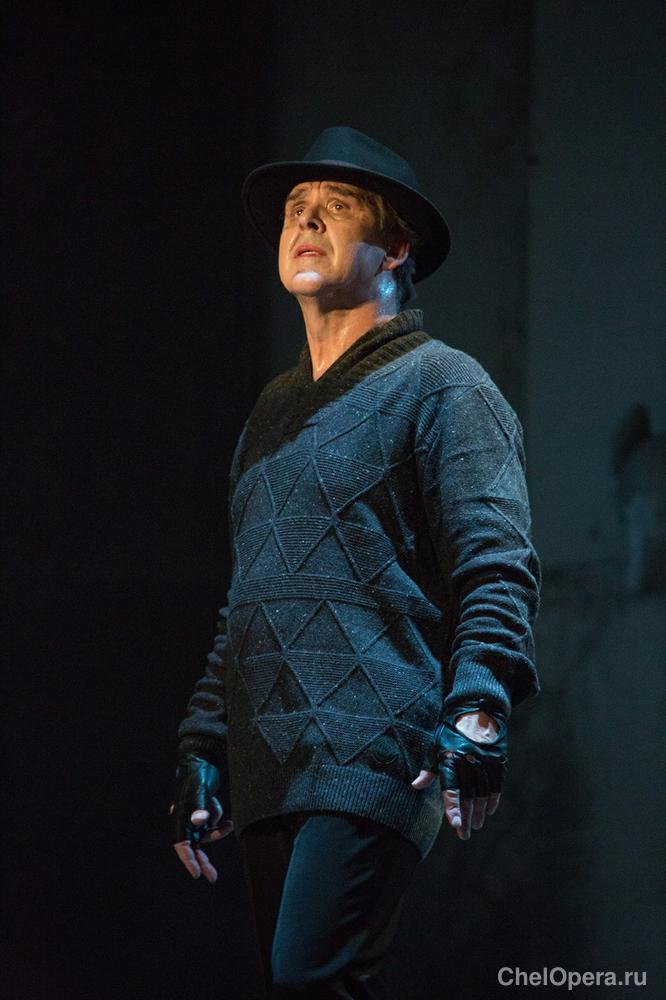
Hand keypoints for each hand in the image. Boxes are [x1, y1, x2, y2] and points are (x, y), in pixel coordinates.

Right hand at [170, 753, 233, 882]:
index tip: (196, 873)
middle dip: (203, 861)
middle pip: (194, 846)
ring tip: (229, 825)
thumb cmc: (197, 775)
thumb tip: (199, 822)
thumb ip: (199, 808)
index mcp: (180, 817)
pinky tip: (219, 806)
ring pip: (207, 835)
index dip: (188, 860)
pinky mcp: (204, 812)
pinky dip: (219, 820)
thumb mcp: (199, 791)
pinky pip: (213, 823)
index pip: (182, 845)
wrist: (203, 760)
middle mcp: (186, 820)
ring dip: (218, 833)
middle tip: (212, 877)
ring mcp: (195, 817)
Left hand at [411, 706, 506, 840]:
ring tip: (476, 825)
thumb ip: (429, 768)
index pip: (451, 788)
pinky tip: (489, 810)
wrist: (477, 707)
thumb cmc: (451, 729)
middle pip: (468, 795)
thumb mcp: (437, 745)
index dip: (452, 807)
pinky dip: (493, 798)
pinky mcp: (498, 759)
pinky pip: (496, 784)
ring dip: (479, 811)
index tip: (454, 824)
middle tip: (464, 834)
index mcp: (451, 757)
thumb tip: (415, 786)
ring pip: (483, 792)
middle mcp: (469, 761)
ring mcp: (486, 761)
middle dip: (466, 816)